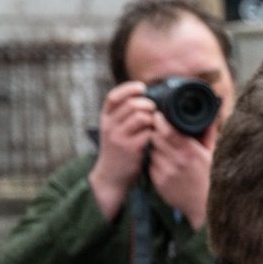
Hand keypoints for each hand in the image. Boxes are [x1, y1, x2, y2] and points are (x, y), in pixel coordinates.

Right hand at [88, 81, 157, 220]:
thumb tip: (147, 97)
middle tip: (156, 110)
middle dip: (148, 104)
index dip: (129, 89)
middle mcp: (109, 125)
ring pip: (141, 116)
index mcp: (105, 118)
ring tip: (156, 124)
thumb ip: (125, 114)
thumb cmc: (119, 149)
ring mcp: (118, 137)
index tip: (142, 88)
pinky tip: (157, 136)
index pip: (113, 96)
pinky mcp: (130, 148)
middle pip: (131, 104)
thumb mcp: (115, 129)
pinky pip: (147, 133)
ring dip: (154, 118)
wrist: (111, 175)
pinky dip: (156, 132)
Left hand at [145, 111, 214, 228]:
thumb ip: (208, 134)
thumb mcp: (211, 155)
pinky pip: (151, 164)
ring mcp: (167, 172)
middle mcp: (178, 161)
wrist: (204, 205)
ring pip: (151, 150)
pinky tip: (164, 164)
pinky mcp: (159, 181)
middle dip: (155, 132)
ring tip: (164, 150)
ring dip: (154, 147)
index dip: (160, 121)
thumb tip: (210, 116)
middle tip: (157, 130)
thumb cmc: (209, 177)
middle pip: (155, 138)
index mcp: (192, 152)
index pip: (167, 130)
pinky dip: (155, 162)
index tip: (158, 116)